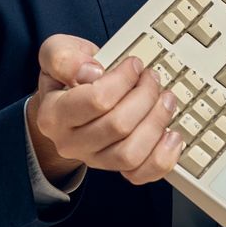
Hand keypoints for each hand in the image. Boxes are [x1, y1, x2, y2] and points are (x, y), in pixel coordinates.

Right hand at [27, 34, 182, 185]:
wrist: (68, 101)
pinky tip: (171, 134)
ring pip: (130, 154)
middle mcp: (71, 143)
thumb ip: (63, 57)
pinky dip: (163, 157)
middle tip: (152, 78)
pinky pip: (141, 174)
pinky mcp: (116, 167)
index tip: (134, 64)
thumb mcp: (57, 53)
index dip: (124, 80)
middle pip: (118, 126)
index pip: (96, 101)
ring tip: (165, 100)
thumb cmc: (69, 75)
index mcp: (53, 114)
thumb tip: (90, 72)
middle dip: (145, 96)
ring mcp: (94, 158)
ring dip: (157, 123)